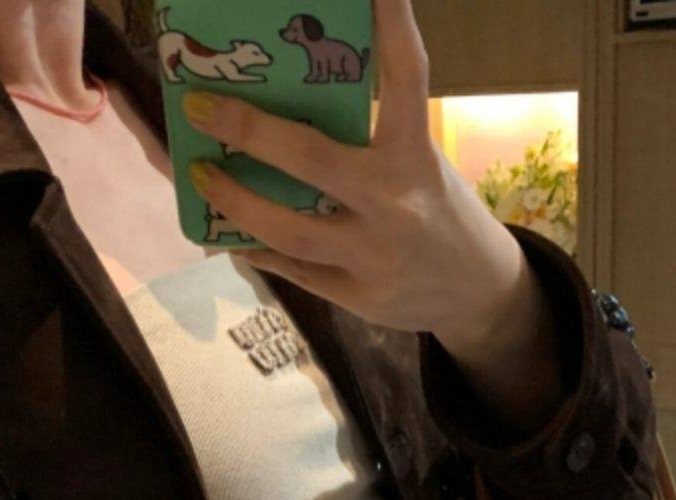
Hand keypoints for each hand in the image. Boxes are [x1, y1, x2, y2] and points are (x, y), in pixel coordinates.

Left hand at [182, 2, 516, 337]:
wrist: (474, 291)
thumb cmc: (432, 207)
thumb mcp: (416, 159)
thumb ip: (366, 136)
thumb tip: (285, 102)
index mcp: (414, 153)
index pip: (404, 78)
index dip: (391, 23)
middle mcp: (395, 202)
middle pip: (313, 160)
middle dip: (250, 130)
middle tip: (201, 105)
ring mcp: (374, 256)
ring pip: (288, 230)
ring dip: (235, 201)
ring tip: (200, 175)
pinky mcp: (359, 297)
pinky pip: (293, 270)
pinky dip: (255, 246)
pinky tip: (226, 229)